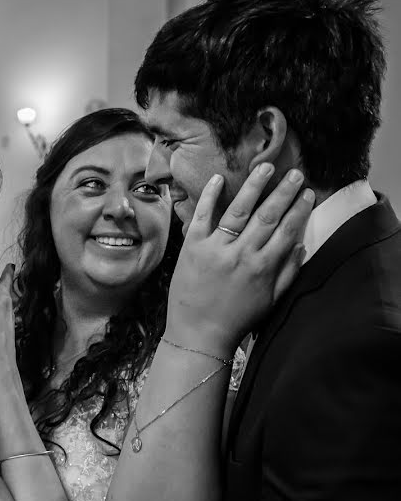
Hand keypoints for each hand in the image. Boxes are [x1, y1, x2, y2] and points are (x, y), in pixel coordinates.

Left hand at [166, 165, 313, 351]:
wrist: (198, 334)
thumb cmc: (237, 318)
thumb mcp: (270, 299)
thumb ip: (288, 271)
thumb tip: (301, 244)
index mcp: (263, 267)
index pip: (287, 230)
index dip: (300, 209)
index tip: (308, 192)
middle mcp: (242, 254)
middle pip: (267, 216)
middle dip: (283, 192)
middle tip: (295, 173)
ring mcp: (216, 248)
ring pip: (239, 211)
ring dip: (254, 186)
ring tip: (266, 167)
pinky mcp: (192, 247)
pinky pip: (202, 216)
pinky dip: (210, 196)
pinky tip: (219, 178)